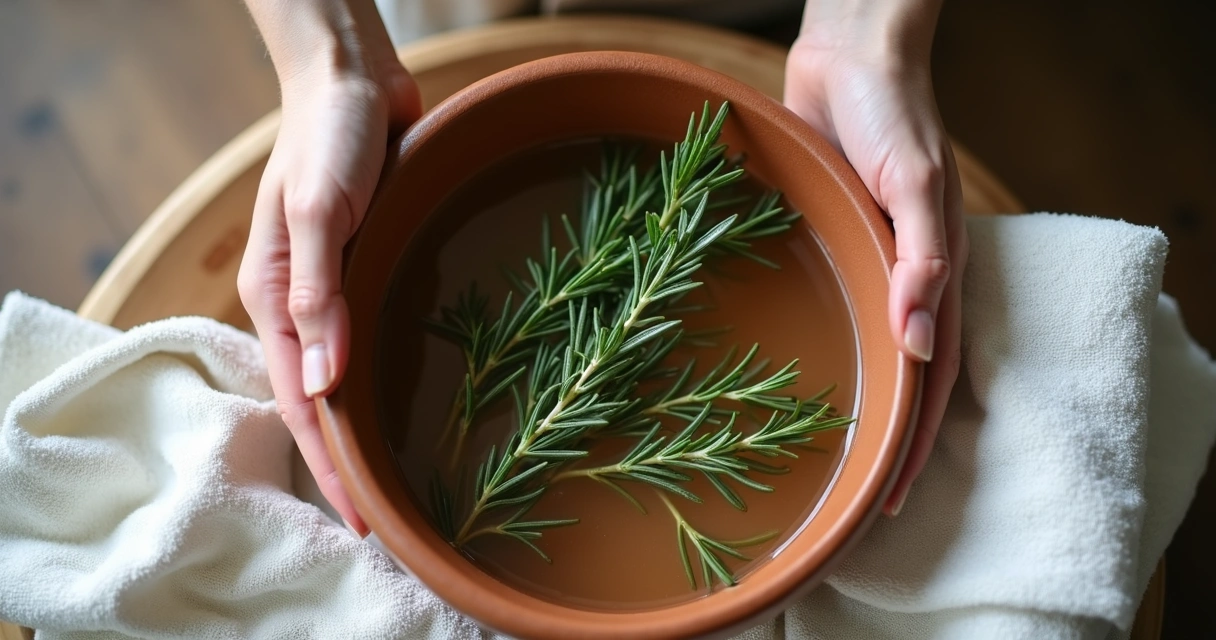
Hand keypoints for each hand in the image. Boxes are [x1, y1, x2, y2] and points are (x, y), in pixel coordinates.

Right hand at [238, 0, 421, 535]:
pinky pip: (376, 339)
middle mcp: (304, 304)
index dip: (328, 464)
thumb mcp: (321, 211)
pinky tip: (416, 405)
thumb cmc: (330, 137)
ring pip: (350, 377)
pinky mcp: (370, 272)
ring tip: (405, 482)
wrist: (354, 80)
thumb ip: (320, 294)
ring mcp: (337, 291)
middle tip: (389, 521)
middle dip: (347, 462)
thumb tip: (325, 384)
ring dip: (370, 428)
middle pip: (322, 401)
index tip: (361, 520)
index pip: (300, 401)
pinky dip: (389, 380)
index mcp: (276, 297)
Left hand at [785, 0, 966, 515]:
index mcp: (937, 273)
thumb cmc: (893, 113)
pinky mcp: (832, 242)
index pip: (930, 379)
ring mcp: (866, 263)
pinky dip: (823, 346)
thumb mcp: (917, 184)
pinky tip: (793, 374)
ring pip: (863, 352)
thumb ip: (925, 258)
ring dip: (850, 403)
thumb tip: (924, 342)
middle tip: (850, 500)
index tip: (887, 501)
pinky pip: (832, 306)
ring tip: (819, 457)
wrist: (851, 55)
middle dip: (881, 442)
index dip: (913, 444)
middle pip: (898, 380)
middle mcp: (903, 278)